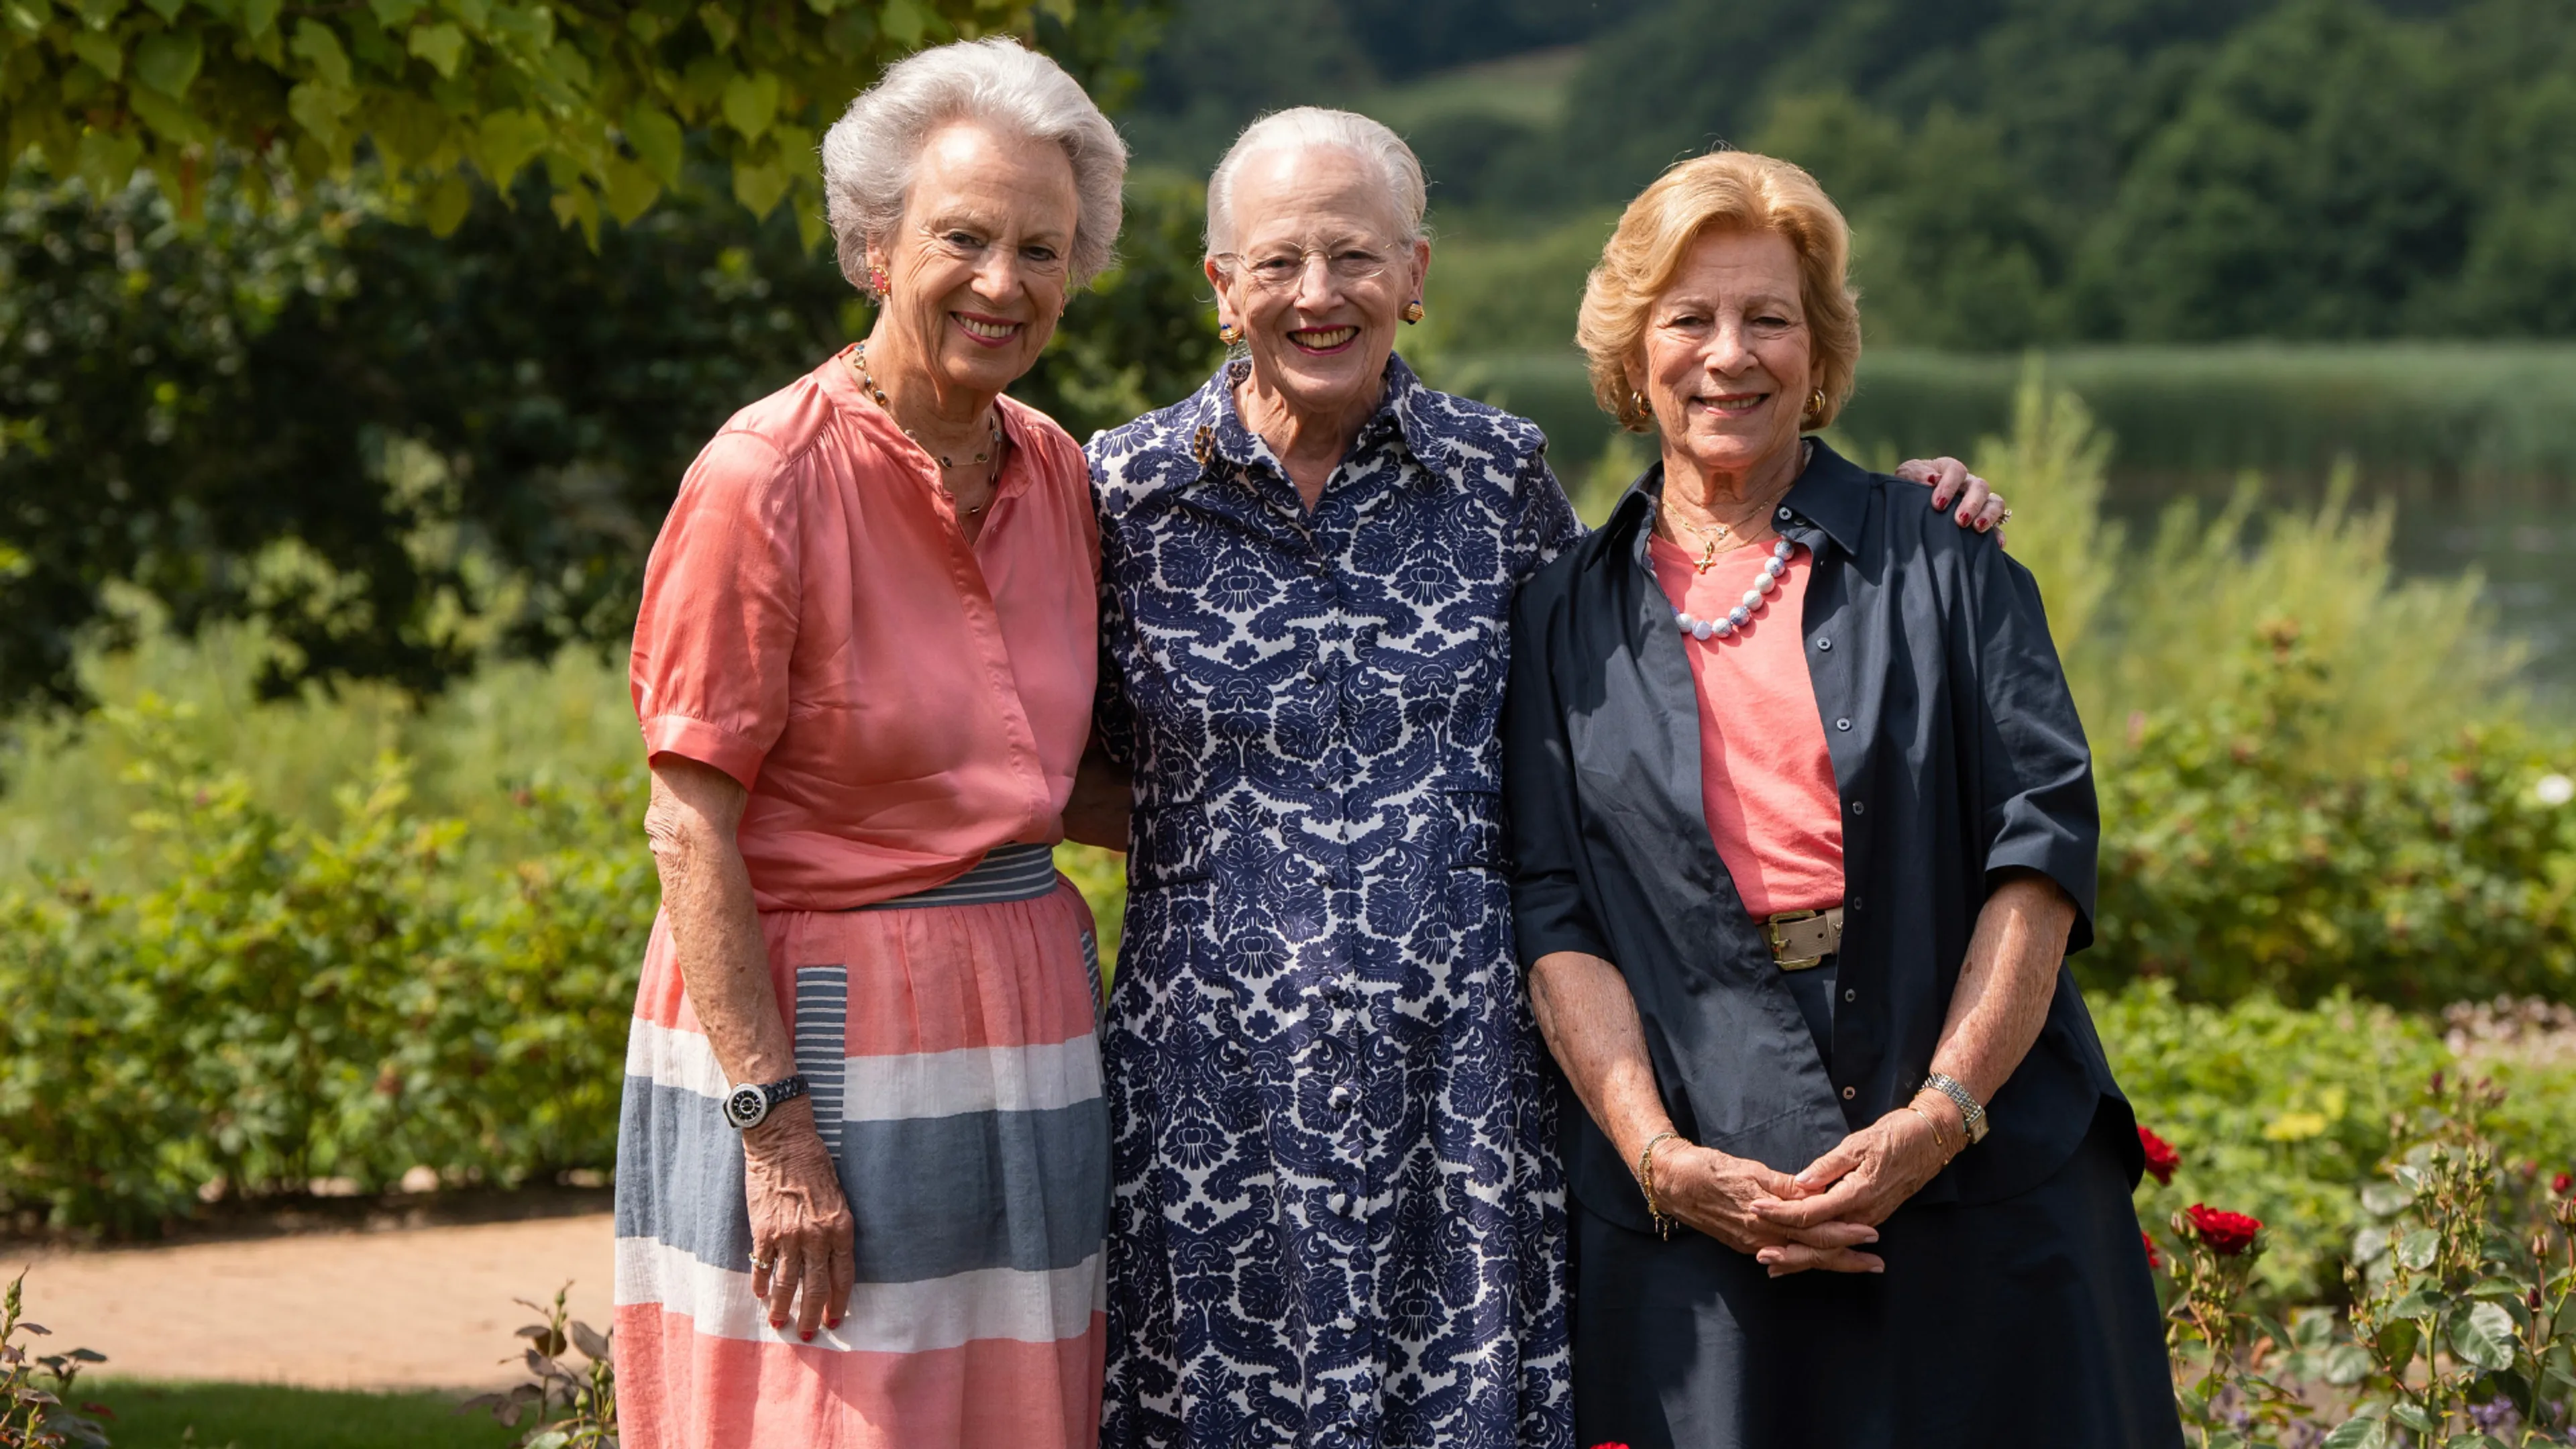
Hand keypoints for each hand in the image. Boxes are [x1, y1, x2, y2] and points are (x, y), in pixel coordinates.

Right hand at [743, 1098, 855, 1341]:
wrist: (782, 1141)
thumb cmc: (813, 1164)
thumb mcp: (837, 1196)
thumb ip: (834, 1229)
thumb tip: (828, 1262)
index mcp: (841, 1227)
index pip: (843, 1275)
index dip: (838, 1301)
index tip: (834, 1319)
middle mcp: (817, 1236)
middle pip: (815, 1287)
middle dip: (811, 1314)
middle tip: (808, 1334)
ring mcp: (788, 1236)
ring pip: (786, 1284)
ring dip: (782, 1307)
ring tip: (779, 1323)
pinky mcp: (762, 1231)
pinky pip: (761, 1267)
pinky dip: (759, 1284)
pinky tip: (759, 1295)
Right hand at [1652, 1142, 1884, 1274]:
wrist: (1671, 1183)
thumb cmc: (1708, 1170)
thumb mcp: (1749, 1170)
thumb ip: (1783, 1186)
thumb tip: (1815, 1193)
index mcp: (1765, 1218)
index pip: (1813, 1231)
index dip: (1844, 1234)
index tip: (1871, 1236)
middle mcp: (1761, 1238)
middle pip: (1812, 1252)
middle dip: (1847, 1259)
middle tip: (1877, 1262)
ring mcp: (1752, 1244)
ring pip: (1800, 1257)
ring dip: (1830, 1262)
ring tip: (1858, 1264)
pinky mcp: (1745, 1243)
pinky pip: (1782, 1256)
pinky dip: (1803, 1261)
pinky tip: (1815, 1262)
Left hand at [1751, 1106, 1950, 1245]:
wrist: (1930, 1142)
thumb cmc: (1894, 1137)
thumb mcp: (1858, 1144)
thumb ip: (1829, 1166)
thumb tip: (1801, 1182)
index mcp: (1856, 1193)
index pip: (1811, 1212)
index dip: (1781, 1213)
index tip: (1756, 1209)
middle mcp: (1863, 1214)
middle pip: (1820, 1241)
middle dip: (1789, 1251)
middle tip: (1760, 1256)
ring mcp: (1869, 1219)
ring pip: (1831, 1247)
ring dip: (1803, 1257)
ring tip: (1775, 1265)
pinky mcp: (1871, 1217)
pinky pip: (1841, 1241)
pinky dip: (1820, 1250)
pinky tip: (1803, 1254)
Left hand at [1894, 456, 2009, 540]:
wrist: (1907, 508)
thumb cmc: (1907, 488)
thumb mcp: (1906, 477)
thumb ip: (1916, 474)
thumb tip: (1932, 479)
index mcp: (1949, 470)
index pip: (1957, 470)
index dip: (1950, 485)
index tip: (1938, 504)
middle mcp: (1968, 484)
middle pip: (1980, 486)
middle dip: (1971, 503)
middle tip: (1960, 520)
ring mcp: (1979, 502)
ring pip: (1995, 502)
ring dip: (1989, 515)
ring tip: (1977, 529)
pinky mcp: (1983, 521)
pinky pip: (1998, 526)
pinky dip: (1998, 534)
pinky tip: (1996, 545)